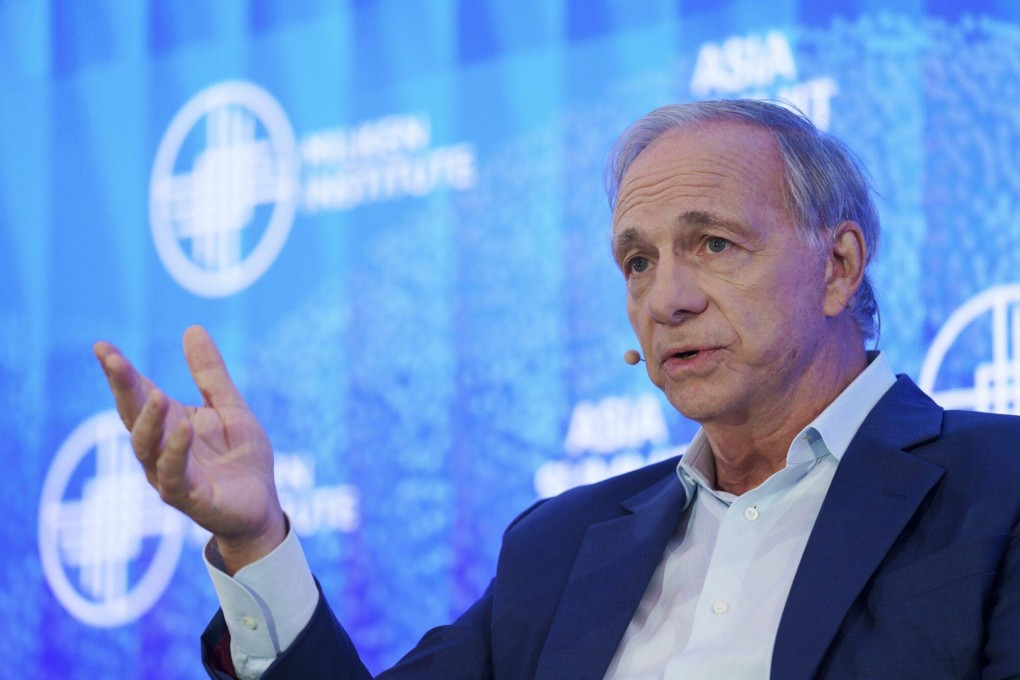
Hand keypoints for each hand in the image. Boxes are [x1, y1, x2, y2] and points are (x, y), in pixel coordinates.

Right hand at [94, 325, 285, 572]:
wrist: (262, 506)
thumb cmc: (241, 459)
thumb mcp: (229, 407)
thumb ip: (210, 374)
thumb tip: (192, 328)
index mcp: (169, 424)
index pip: (137, 394)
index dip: (120, 371)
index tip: (101, 346)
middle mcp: (160, 449)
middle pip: (133, 416)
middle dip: (122, 388)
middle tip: (111, 359)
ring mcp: (170, 475)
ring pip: (146, 447)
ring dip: (148, 420)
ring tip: (156, 394)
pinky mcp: (189, 497)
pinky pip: (173, 475)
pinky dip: (176, 450)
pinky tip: (184, 427)